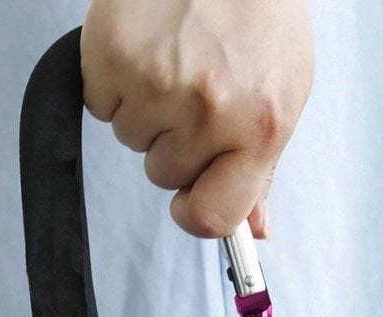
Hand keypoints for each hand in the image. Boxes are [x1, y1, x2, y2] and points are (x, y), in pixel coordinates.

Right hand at [81, 0, 313, 238]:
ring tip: (173, 58)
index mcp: (261, 126)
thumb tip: (254, 228)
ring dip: (145, 109)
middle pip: (164, 175)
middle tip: (193, 89)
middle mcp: (210, 111)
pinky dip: (115, 82)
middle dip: (172, 142)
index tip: (191, 199)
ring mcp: (157, 85)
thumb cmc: (257, 9)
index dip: (196, 212)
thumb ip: (262, 166)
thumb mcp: (282, 90)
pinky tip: (146, 48)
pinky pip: (100, 105)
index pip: (213, 216)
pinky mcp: (113, 59)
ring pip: (131, 141)